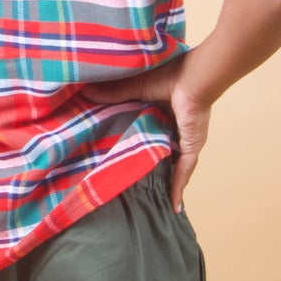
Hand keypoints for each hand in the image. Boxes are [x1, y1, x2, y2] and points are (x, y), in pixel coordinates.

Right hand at [94, 54, 210, 211]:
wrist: (193, 76)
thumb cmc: (170, 75)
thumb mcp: (136, 88)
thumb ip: (113, 94)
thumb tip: (87, 92)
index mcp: (167, 115)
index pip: (154, 135)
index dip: (144, 148)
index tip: (130, 159)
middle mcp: (178, 130)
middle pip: (165, 154)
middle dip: (155, 169)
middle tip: (139, 186)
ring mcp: (187, 140)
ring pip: (176, 167)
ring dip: (168, 182)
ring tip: (156, 201)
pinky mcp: (192, 146)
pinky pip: (185, 171)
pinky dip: (179, 187)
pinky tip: (174, 206)